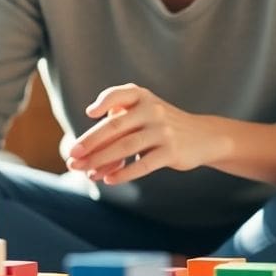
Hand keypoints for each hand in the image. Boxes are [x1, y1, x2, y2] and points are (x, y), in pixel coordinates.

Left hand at [65, 83, 228, 184]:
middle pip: (115, 126)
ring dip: (101, 161)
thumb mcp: (144, 114)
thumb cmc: (162, 126)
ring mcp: (162, 131)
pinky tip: (109, 180)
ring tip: (86, 173)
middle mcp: (152, 110)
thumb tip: (89, 154)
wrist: (204, 137)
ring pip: (125, 147)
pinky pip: (143, 164)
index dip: (104, 101)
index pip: (119, 94)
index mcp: (142, 97)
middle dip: (90, 143)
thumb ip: (119, 123)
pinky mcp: (171, 151)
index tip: (89, 113)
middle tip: (72, 156)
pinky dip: (124, 173)